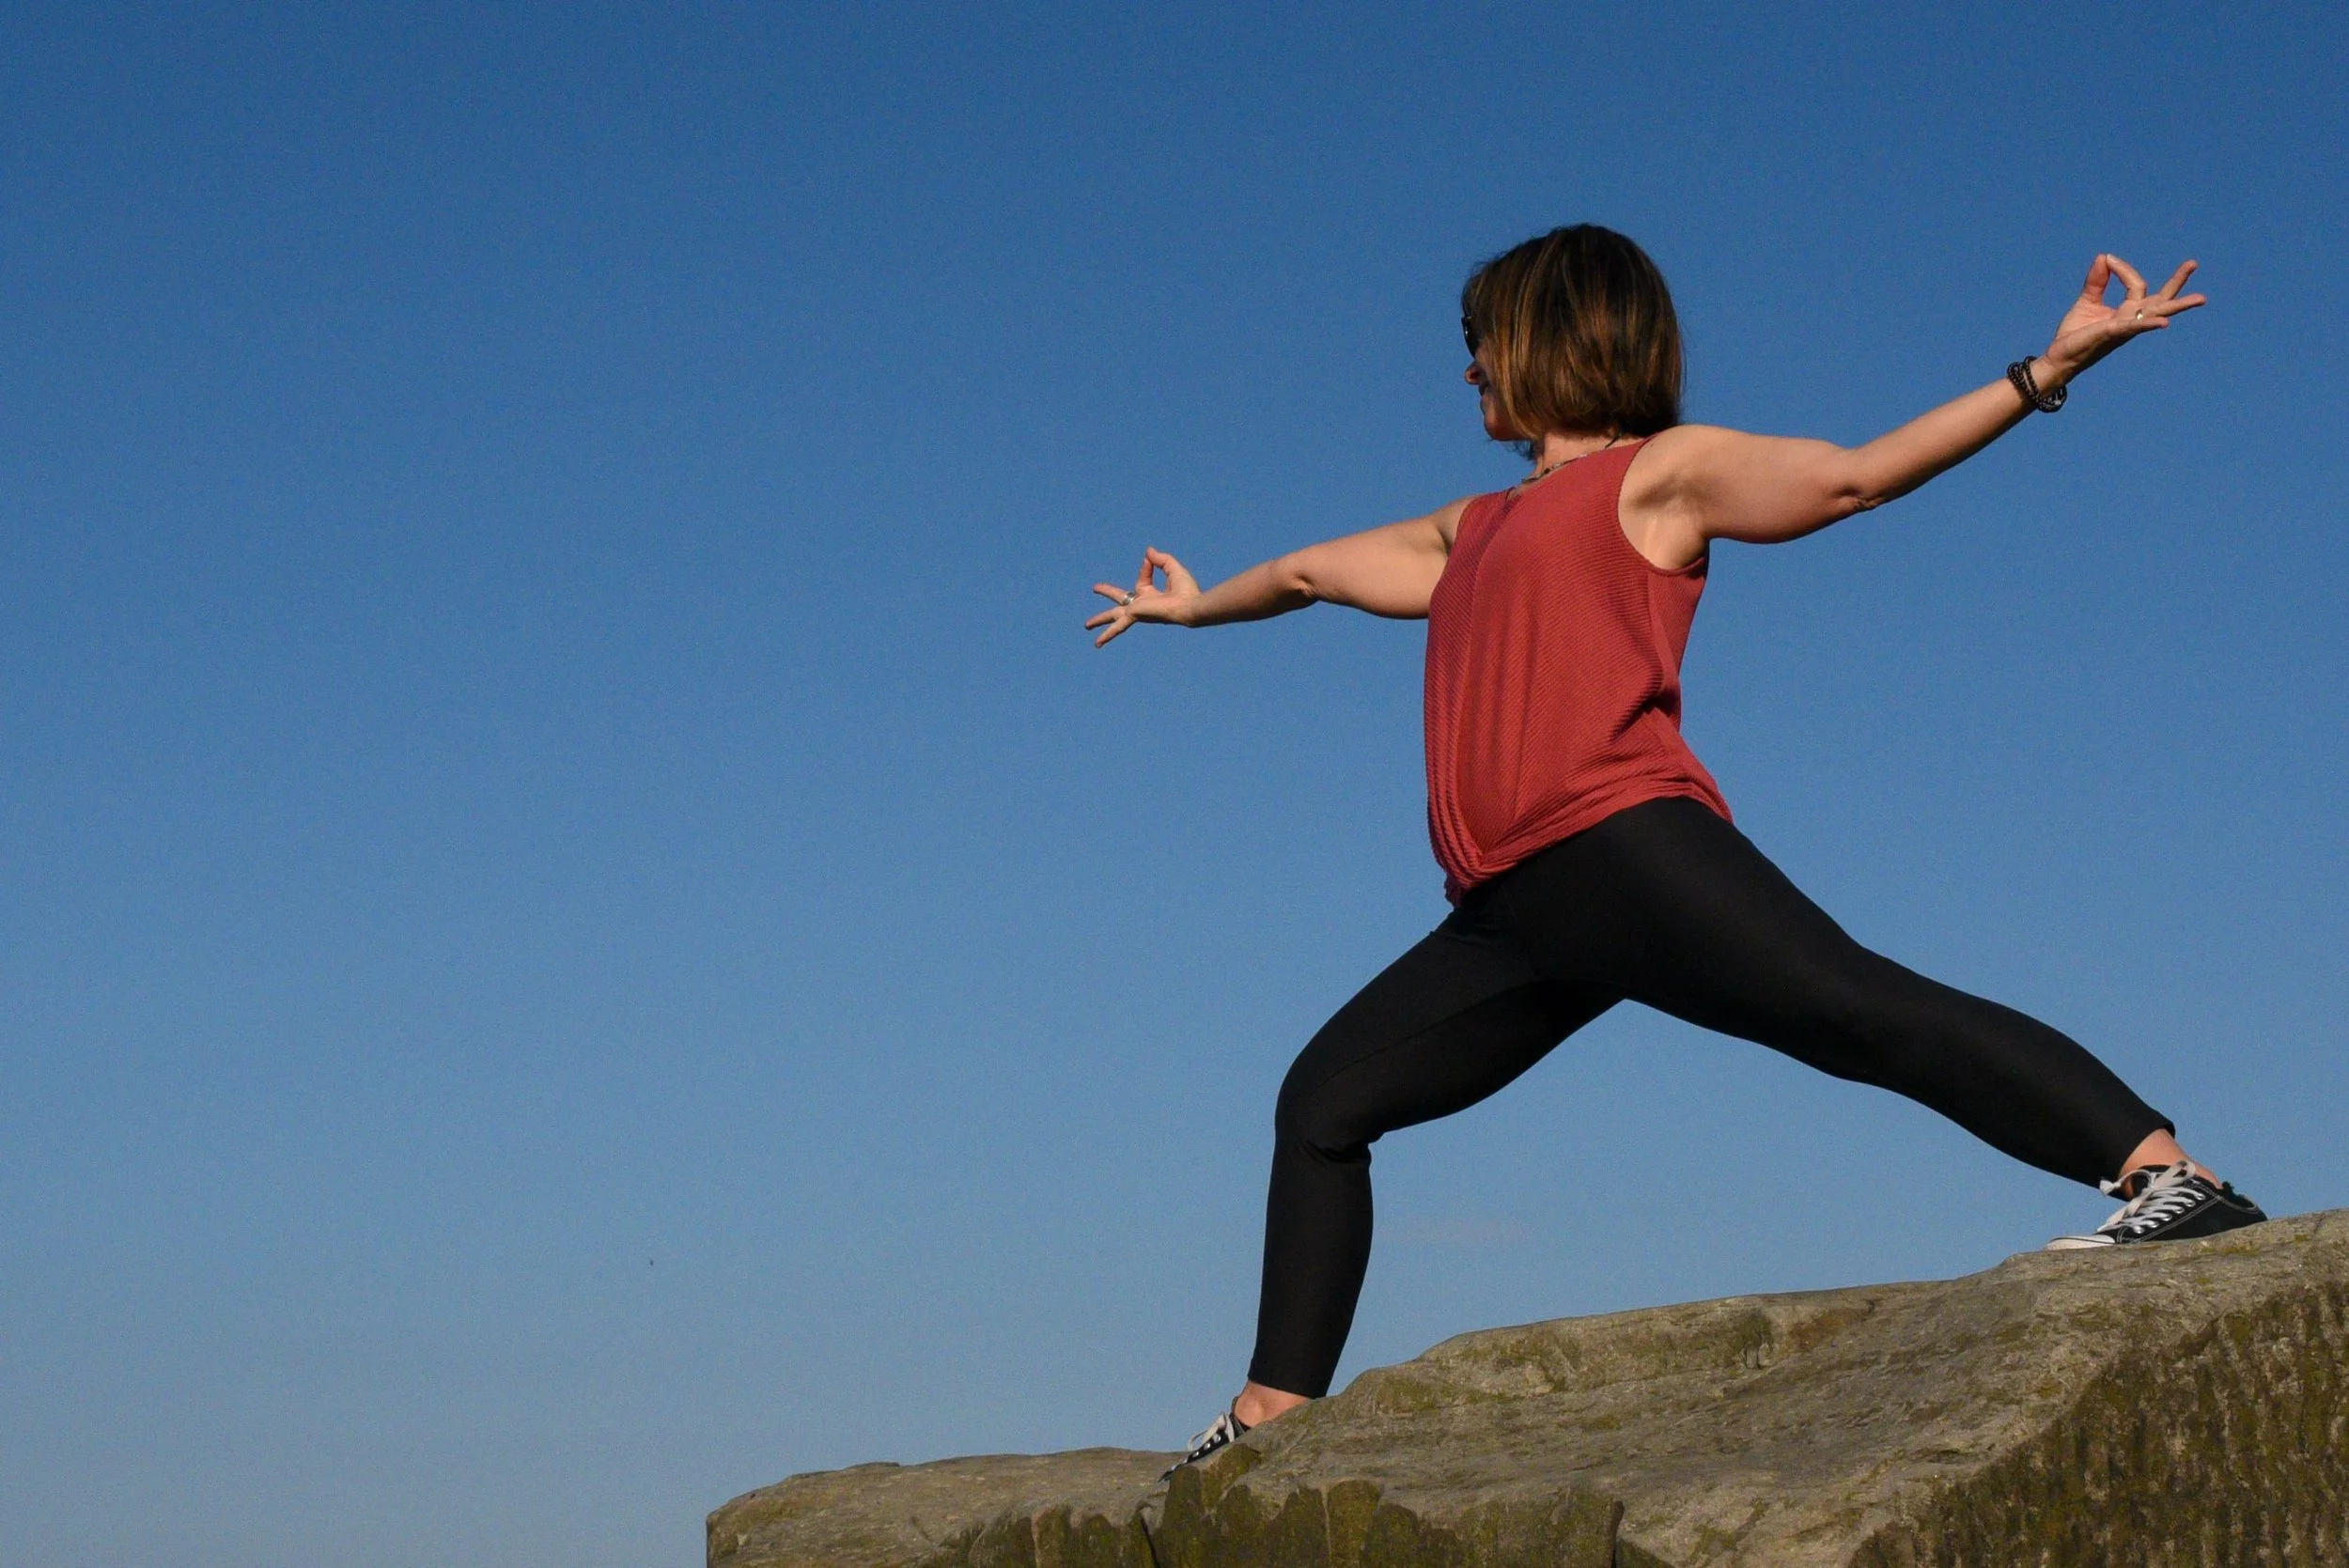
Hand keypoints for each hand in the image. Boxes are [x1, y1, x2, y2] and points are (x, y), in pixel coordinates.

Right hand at [1087, 547, 1200, 645]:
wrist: (1190, 605)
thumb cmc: (1187, 590)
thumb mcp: (1171, 567)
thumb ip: (1159, 559)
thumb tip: (1147, 551)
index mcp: (1153, 596)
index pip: (1142, 581)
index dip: (1145, 568)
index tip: (1148, 558)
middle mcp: (1144, 606)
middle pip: (1121, 600)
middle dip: (1108, 593)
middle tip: (1094, 588)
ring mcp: (1138, 612)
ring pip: (1114, 617)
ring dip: (1100, 621)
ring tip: (1086, 627)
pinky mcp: (1135, 615)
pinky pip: (1118, 626)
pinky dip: (1108, 634)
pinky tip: (1097, 643)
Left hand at [2043, 254, 2205, 381]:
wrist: (2060, 356)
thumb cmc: (2076, 333)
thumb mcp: (2087, 301)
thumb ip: (2097, 281)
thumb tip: (2104, 256)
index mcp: (2127, 310)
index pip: (2136, 283)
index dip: (2124, 269)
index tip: (2109, 259)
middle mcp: (2132, 319)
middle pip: (2161, 299)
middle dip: (2178, 282)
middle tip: (2194, 263)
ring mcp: (2125, 327)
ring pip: (2156, 314)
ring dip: (2177, 305)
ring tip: (2201, 298)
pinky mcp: (2113, 334)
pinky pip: (2134, 328)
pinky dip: (2148, 324)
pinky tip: (2164, 324)